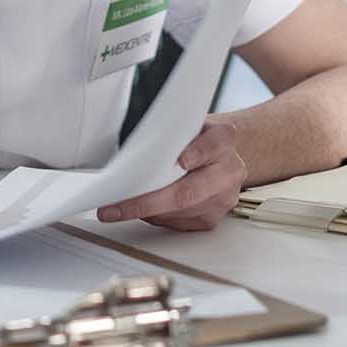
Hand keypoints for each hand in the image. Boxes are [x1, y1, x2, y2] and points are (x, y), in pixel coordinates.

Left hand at [95, 117, 246, 231]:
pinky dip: (155, 217)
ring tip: (117, 208)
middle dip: (148, 201)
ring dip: (146, 211)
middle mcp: (229, 171)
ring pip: (181, 211)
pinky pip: (179, 223)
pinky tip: (141, 210)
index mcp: (224, 139)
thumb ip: (172, 132)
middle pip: (189, 191)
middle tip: (117, 206)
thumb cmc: (195, 137)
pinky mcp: (212, 219)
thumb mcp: (188, 123)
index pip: (214, 145)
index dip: (198, 153)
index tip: (181, 161)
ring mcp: (223, 198)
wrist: (220, 154)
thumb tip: (137, 149)